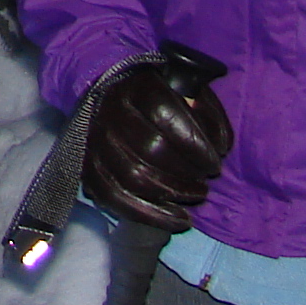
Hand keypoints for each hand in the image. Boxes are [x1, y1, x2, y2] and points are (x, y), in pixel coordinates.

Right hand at [84, 58, 232, 231]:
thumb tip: (217, 140)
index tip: (215, 160)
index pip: (164, 112)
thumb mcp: (186, 91)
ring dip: (172, 193)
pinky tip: (177, 218)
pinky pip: (115, 198)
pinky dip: (150, 215)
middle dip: (186, 171)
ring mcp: (96, 140)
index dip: (194, 142)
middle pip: (150, 147)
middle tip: (205, 179)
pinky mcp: (89, 168)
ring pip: (133, 176)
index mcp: (137, 86)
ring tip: (195, 194)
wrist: (114, 101)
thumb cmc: (162, 100)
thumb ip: (205, 109)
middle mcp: (111, 110)